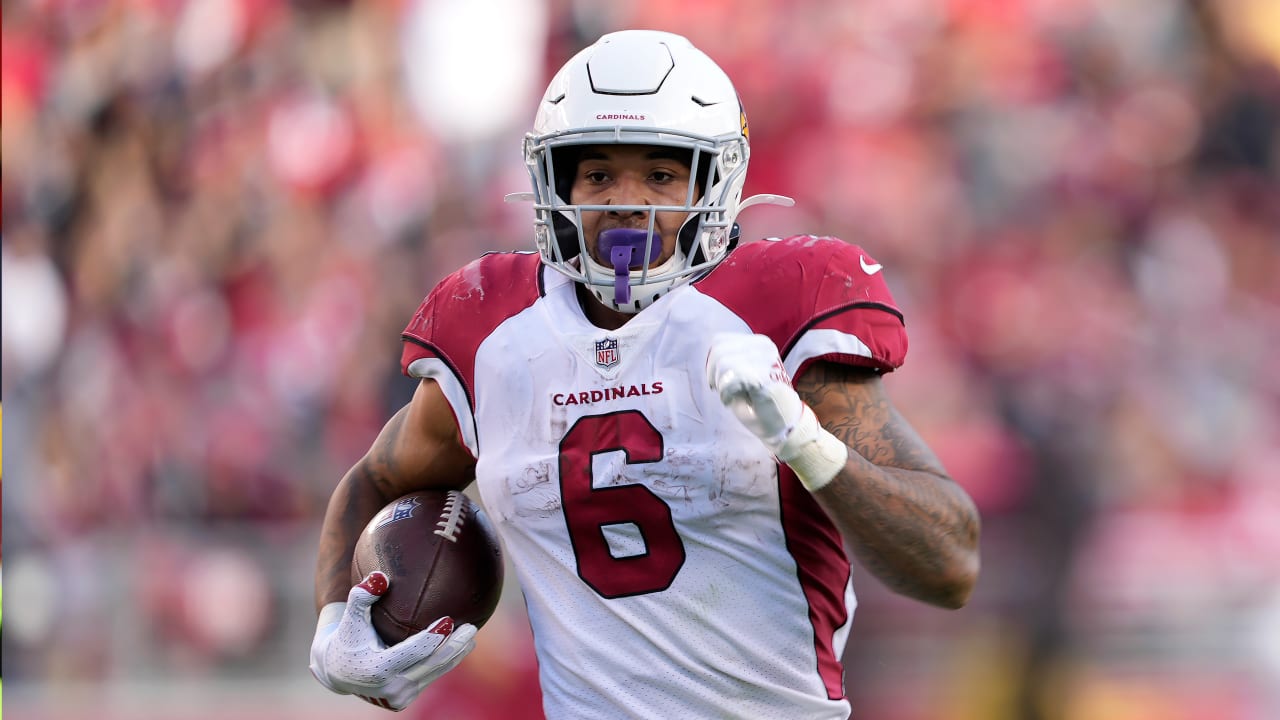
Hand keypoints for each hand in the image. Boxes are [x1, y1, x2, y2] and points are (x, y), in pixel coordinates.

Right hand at [309, 572, 476, 710]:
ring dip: (455, 654)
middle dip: (455, 646)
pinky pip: (429, 677)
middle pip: (432, 665)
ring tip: (471, 635)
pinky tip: (459, 646)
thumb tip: (379, 577)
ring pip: (435, 672)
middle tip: (471, 627)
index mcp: (377, 670)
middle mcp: (390, 688)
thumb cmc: (346, 636)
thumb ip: (361, 596)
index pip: (413, 653)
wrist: (337, 671)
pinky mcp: (404, 699)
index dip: (433, 637)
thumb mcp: (349, 616)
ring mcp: (399, 696)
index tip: (450, 619)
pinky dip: (444, 661)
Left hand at [706, 333, 847, 491]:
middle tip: (721, 391)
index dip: (711, 363)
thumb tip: (710, 355)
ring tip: (730, 397)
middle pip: (718, 350)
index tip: (718, 381)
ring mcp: (765, 360)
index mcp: (759, 343)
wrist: (784, 425)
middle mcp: (763, 346)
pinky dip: (726, 392)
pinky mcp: (764, 376)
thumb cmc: (760, 402)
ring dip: (721, 384)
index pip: (719, 341)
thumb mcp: (742, 374)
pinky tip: (732, 402)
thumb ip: (729, 360)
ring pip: (723, 362)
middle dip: (713, 374)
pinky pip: (732, 377)